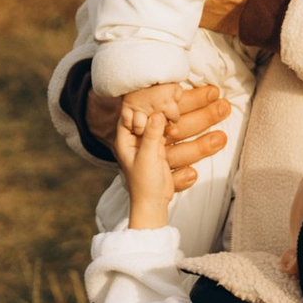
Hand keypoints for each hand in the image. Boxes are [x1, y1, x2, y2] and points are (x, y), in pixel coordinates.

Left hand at [114, 92, 176, 229]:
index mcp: (124, 140)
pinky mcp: (158, 147)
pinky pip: (163, 131)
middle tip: (168, 100)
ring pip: (154, 122)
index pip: (128, 115)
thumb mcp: (147, 158)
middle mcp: (133, 138)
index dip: (139, 107)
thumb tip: (157, 114)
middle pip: (142, 116)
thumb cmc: (144, 183)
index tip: (154, 102)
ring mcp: (146, 142)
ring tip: (174, 107)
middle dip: (154, 107)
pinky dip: (170, 125)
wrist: (153, 202)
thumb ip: (151, 136)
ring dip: (164, 115)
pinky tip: (178, 119)